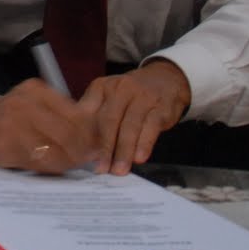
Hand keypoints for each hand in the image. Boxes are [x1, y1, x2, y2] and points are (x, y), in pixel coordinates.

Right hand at [0, 79, 101, 174]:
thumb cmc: (16, 116)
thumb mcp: (38, 104)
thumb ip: (64, 115)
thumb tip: (96, 139)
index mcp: (37, 91)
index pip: (76, 114)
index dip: (91, 134)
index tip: (97, 145)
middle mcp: (25, 104)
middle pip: (68, 133)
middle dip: (82, 151)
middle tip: (88, 160)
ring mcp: (13, 125)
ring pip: (55, 149)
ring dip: (69, 161)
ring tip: (72, 164)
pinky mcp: (5, 145)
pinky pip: (38, 161)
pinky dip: (51, 167)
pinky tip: (54, 166)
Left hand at [80, 59, 190, 174]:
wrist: (166, 79)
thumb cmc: (132, 95)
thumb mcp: (110, 96)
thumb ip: (96, 115)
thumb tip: (82, 145)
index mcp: (102, 87)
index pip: (91, 114)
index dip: (86, 137)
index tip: (83, 157)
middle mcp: (121, 89)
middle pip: (109, 121)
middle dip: (105, 149)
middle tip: (102, 169)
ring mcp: (142, 97)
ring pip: (130, 126)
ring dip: (124, 151)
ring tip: (119, 169)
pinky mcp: (161, 107)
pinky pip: (151, 126)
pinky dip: (144, 143)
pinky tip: (139, 158)